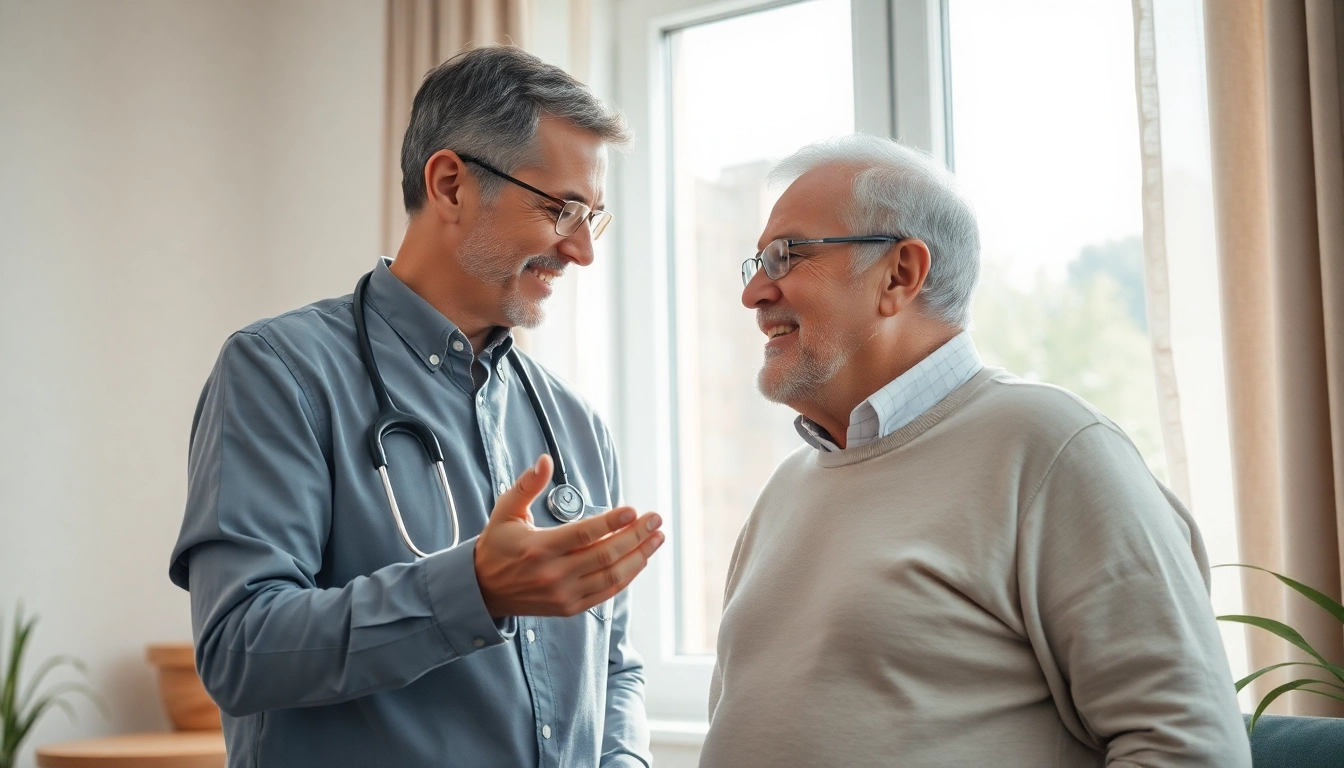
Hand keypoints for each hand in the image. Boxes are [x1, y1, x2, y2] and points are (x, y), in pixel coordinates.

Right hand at [474, 454, 664, 617]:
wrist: (483, 590)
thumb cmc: (498, 545)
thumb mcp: (505, 511)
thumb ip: (527, 485)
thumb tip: (545, 460)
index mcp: (538, 548)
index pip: (584, 534)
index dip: (612, 523)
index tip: (634, 510)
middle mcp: (553, 574)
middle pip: (605, 555)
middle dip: (636, 536)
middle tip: (656, 519)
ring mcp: (563, 594)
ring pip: (612, 576)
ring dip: (639, 556)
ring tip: (657, 537)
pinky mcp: (570, 608)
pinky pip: (607, 593)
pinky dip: (627, 576)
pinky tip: (640, 559)